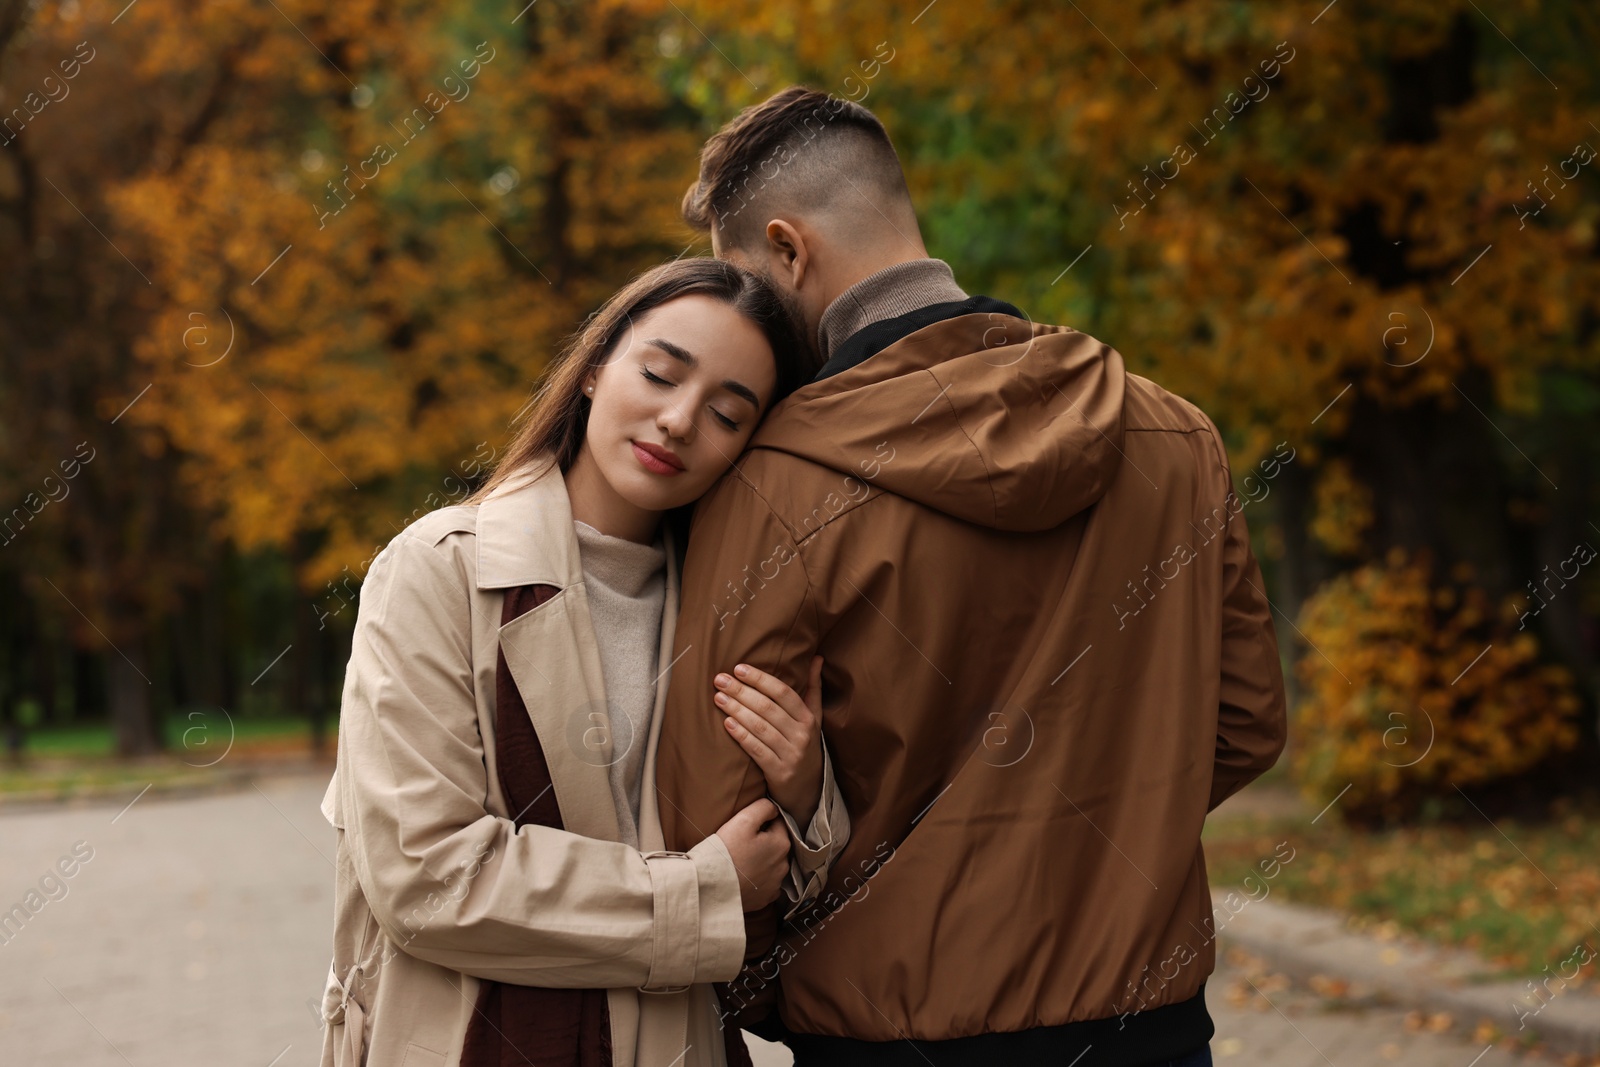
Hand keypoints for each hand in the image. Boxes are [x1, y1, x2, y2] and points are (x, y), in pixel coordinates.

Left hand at [714, 656, 824, 825]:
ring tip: (718, 698)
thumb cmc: (806, 746)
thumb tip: (817, 658)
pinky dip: (741, 735)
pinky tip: (726, 723)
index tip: (739, 668)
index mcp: (808, 718)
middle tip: (720, 680)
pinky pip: (756, 750)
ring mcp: (791, 755)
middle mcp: (802, 735)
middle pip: (767, 708)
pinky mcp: (779, 772)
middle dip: (741, 691)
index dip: (760, 679)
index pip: (783, 692)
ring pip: (760, 727)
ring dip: (737, 710)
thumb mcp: (814, 718)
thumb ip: (813, 688)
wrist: (809, 791)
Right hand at [714, 798, 790, 909]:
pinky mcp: (765, 899)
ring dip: (762, 860)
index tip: (746, 827)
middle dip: (764, 841)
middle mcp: (784, 865)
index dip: (762, 821)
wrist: (711, 888)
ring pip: (772, 864)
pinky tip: (745, 876)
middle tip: (741, 843)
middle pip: (776, 844)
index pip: (778, 823)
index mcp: (781, 844)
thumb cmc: (726, 852)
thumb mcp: (743, 820)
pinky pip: (766, 884)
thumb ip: (763, 807)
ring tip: (742, 860)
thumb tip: (774, 809)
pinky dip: (758, 879)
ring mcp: (775, 884)